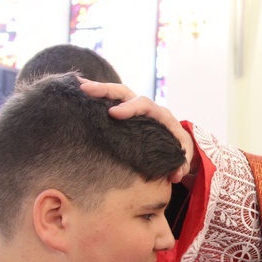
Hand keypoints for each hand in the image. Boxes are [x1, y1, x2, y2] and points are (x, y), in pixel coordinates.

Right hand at [80, 80, 195, 182]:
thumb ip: (181, 165)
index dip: (130, 108)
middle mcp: (145, 108)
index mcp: (161, 115)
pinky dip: (95, 98)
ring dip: (96, 90)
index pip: (145, 105)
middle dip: (106, 90)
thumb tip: (176, 175)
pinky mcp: (124, 115)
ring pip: (115, 94)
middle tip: (86, 89)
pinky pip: (110, 102)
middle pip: (125, 93)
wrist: (177, 141)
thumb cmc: (179, 147)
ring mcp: (133, 109)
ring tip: (78, 87)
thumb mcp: (183, 155)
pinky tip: (78, 95)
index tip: (114, 114)